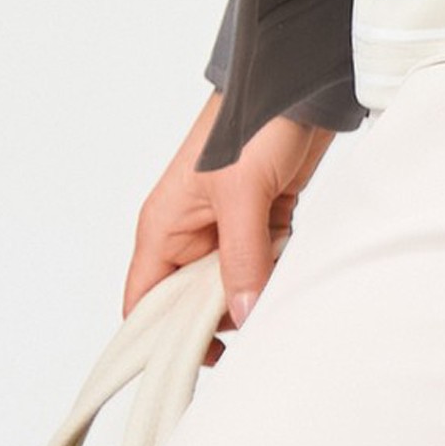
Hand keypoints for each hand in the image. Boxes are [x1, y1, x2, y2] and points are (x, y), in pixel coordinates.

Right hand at [124, 91, 338, 367]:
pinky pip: (263, 266)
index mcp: (163, 228)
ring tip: (272, 305)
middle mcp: (190, 234)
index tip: (191, 365)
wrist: (300, 79)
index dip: (158, 340)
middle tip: (248, 339)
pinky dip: (276, 274)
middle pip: (191, 304)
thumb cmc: (252, 120)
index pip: (144, 303)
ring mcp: (227, 229)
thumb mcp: (242, 194)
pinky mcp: (262, 220)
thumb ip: (242, 258)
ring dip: (253, 296)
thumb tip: (243, 317)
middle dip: (217, 322)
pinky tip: (290, 276)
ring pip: (232, 287)